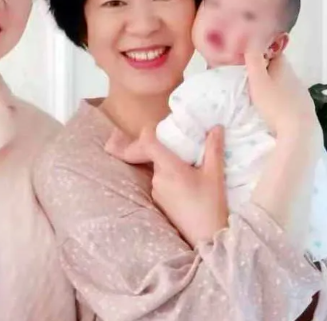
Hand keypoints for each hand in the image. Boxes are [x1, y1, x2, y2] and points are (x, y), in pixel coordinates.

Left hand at [111, 126, 228, 247]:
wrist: (206, 238)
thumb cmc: (211, 204)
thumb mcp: (216, 174)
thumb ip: (214, 148)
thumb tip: (216, 126)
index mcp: (168, 168)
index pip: (148, 142)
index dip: (151, 131)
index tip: (164, 128)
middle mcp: (157, 178)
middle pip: (156, 154)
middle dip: (169, 149)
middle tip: (186, 148)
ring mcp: (156, 191)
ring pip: (160, 168)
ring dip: (171, 165)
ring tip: (190, 167)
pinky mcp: (159, 202)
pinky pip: (162, 181)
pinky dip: (171, 178)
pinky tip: (187, 184)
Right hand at [245, 50, 318, 138]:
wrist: (298, 129)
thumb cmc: (274, 103)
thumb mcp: (258, 80)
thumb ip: (253, 60)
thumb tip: (250, 41)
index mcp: (283, 66)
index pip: (273, 51)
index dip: (260, 52)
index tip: (248, 60)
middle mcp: (294, 75)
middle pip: (277, 67)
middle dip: (264, 69)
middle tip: (249, 78)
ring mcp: (300, 90)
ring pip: (282, 81)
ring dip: (272, 84)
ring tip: (258, 94)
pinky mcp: (302, 104)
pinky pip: (287, 94)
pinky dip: (279, 96)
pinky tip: (273, 105)